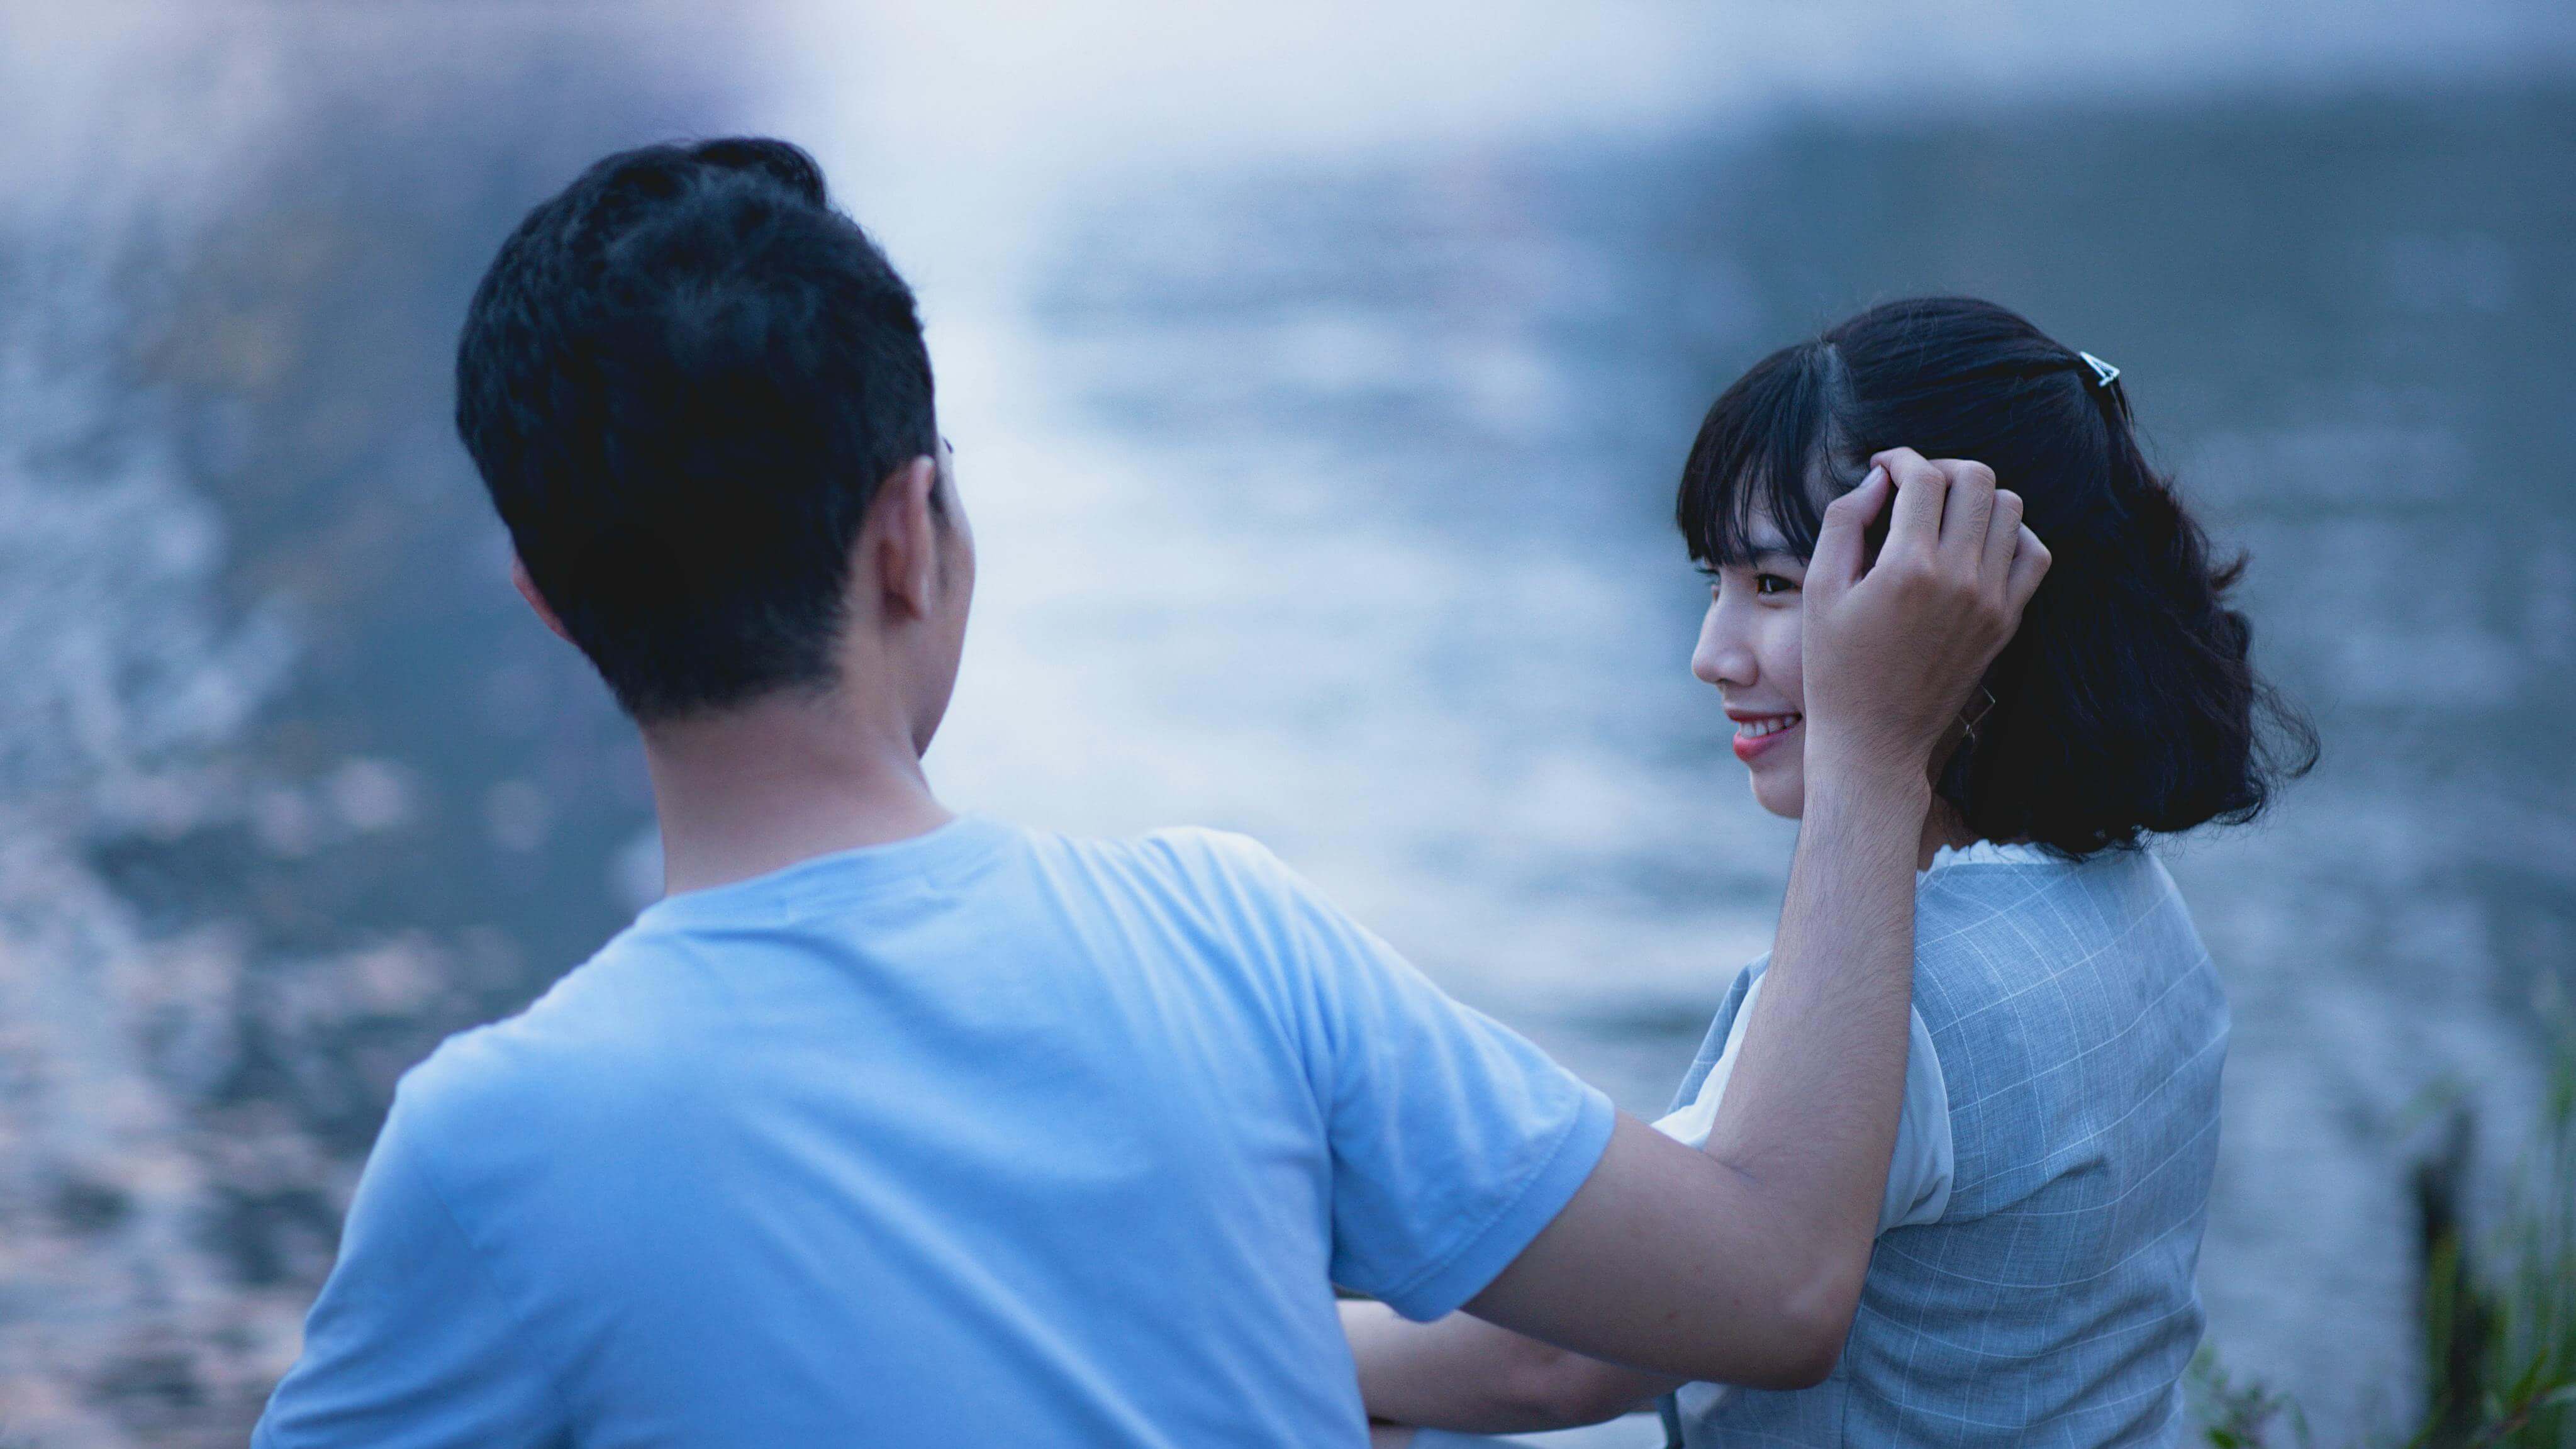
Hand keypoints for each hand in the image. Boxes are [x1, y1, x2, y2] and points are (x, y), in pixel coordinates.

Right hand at [1799, 448, 2048, 784]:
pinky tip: (1977, 543)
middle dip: (1942, 468)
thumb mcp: (1819, 591)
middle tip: (1914, 486)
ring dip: (1977, 497)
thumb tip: (1875, 480)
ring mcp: (1992, 600)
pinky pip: (2034, 553)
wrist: (1875, 741)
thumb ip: (1842, 523)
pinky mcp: (2008, 621)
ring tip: (1945, 513)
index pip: (1923, 477)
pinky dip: (2012, 534)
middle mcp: (1959, 578)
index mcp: (1907, 568)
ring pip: (2011, 508)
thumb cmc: (1835, 667)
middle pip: (1976, 479)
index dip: (1899, 459)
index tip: (1881, 468)